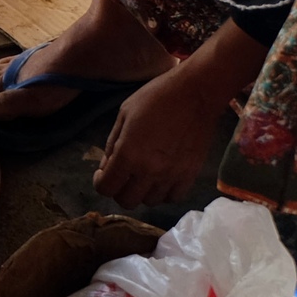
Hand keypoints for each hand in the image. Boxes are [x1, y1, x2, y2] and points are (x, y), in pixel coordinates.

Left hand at [93, 65, 233, 206]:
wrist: (196, 93)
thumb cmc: (156, 97)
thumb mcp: (124, 114)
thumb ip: (112, 143)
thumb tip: (107, 166)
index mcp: (128, 154)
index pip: (106, 188)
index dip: (100, 182)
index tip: (103, 172)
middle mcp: (148, 171)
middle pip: (126, 201)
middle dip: (119, 190)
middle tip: (123, 175)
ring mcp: (171, 176)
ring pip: (149, 202)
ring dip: (142, 191)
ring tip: (144, 175)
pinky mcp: (190, 175)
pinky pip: (172, 198)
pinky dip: (164, 192)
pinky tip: (162, 178)